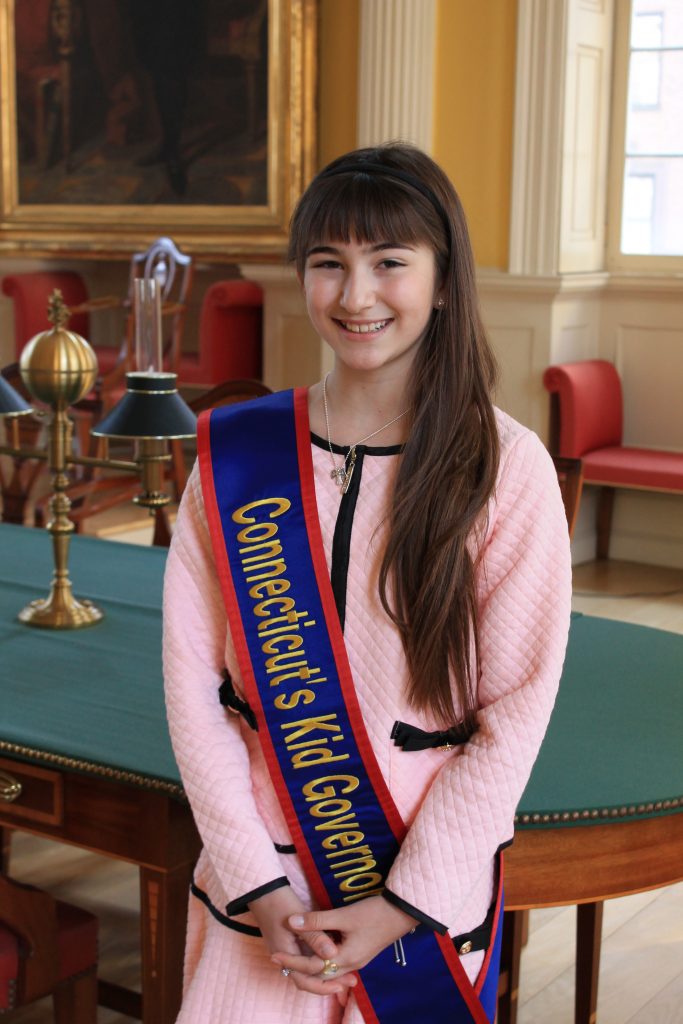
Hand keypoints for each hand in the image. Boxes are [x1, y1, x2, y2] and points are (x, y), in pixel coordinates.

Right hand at [248, 886, 354, 996]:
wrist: (263, 890)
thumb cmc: (280, 902)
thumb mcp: (298, 919)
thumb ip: (315, 937)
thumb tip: (332, 955)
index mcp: (285, 954)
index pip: (305, 978)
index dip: (325, 981)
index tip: (343, 980)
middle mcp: (285, 957)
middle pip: (306, 979)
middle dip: (327, 985)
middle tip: (349, 983)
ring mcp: (287, 951)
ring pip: (307, 971)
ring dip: (324, 974)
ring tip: (346, 975)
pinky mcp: (291, 943)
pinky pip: (306, 959)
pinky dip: (319, 962)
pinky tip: (334, 958)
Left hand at [271, 896, 417, 992]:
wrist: (403, 911)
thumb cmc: (374, 913)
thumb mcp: (344, 915)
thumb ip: (317, 921)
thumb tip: (291, 922)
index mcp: (345, 959)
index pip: (311, 967)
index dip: (292, 961)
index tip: (274, 955)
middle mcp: (350, 965)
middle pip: (318, 974)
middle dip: (298, 967)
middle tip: (279, 958)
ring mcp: (357, 960)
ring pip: (327, 970)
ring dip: (310, 965)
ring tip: (293, 955)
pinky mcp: (360, 953)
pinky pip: (336, 963)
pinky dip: (322, 959)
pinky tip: (316, 950)